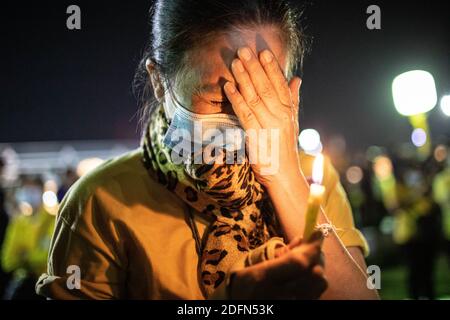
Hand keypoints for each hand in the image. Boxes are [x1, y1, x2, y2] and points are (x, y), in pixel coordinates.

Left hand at [223, 47, 301, 186]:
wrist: (284, 176)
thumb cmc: (285, 149)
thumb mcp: (292, 122)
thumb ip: (292, 100)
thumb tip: (297, 79)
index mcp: (288, 111)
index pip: (280, 85)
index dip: (272, 68)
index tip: (263, 52)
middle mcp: (280, 116)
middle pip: (267, 87)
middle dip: (255, 68)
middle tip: (244, 50)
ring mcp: (269, 126)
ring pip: (255, 97)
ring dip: (244, 79)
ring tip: (235, 62)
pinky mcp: (256, 136)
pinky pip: (245, 114)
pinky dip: (236, 99)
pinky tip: (229, 87)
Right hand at [229, 232, 326, 299]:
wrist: (237, 308)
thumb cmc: (241, 283)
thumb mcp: (251, 264)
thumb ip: (278, 253)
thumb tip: (302, 239)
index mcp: (262, 278)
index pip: (298, 263)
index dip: (312, 247)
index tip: (318, 232)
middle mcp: (278, 295)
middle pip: (314, 274)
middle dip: (317, 256)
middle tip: (313, 246)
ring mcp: (289, 304)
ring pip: (319, 285)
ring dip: (317, 268)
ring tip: (307, 261)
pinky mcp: (297, 308)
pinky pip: (315, 293)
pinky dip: (314, 281)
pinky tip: (304, 274)